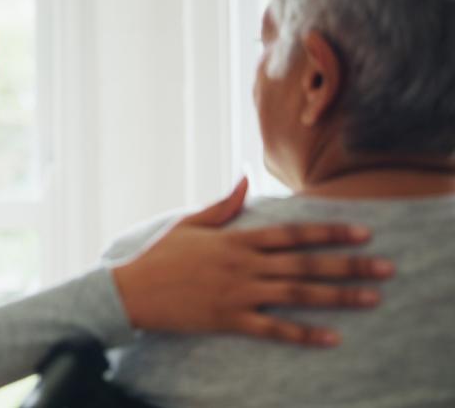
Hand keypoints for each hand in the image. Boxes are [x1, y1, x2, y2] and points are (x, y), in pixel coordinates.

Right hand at [111, 177, 393, 346]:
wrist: (131, 291)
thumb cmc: (158, 255)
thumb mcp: (189, 223)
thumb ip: (223, 205)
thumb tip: (245, 179)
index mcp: (236, 239)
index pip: (293, 234)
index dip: (330, 232)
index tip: (363, 232)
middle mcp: (243, 265)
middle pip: (305, 265)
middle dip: (349, 265)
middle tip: (386, 268)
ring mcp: (237, 293)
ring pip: (297, 295)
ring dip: (337, 297)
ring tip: (371, 298)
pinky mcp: (228, 319)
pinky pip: (273, 329)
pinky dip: (303, 334)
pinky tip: (331, 337)